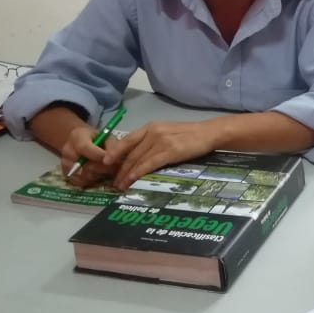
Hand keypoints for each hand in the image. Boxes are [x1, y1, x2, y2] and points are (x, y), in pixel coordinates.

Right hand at [60, 128, 118, 188]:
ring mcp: (65, 163)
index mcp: (77, 137)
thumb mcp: (107, 137)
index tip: (112, 160)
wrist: (81, 143)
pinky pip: (80, 182)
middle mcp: (67, 150)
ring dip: (99, 175)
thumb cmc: (97, 139)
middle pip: (84, 164)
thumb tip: (117, 160)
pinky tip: (98, 175)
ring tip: (107, 171)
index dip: (99, 156)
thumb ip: (112, 147)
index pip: (84, 148)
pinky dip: (91, 181)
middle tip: (115, 168)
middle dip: (103, 168)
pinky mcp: (66, 175)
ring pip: (84, 175)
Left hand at [102, 120, 218, 189]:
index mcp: (150, 127)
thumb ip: (153, 141)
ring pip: (137, 160)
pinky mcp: (169, 151)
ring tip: (120, 186)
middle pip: (130, 153)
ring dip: (126, 174)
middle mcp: (152, 132)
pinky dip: (138, 173)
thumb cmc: (189, 135)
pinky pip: (149, 164)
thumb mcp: (167, 133)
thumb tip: (139, 156)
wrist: (208, 133)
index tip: (105, 163)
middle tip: (113, 182)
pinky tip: (132, 180)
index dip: (115, 152)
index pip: (127, 140)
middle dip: (120, 169)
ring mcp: (160, 141)